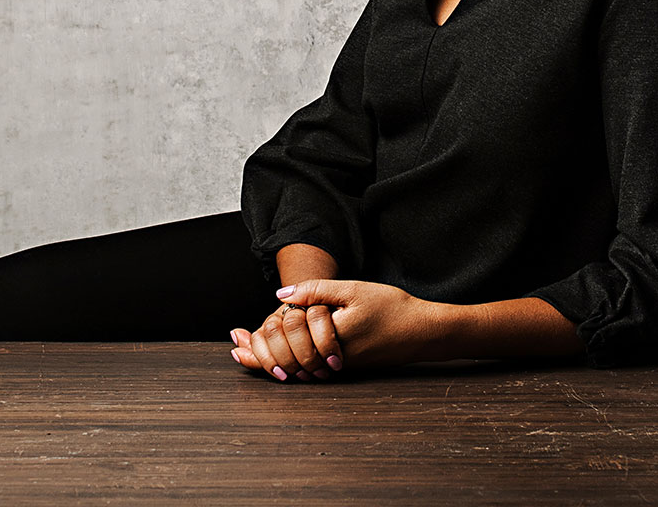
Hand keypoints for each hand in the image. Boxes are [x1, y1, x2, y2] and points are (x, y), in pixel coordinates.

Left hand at [233, 280, 439, 379]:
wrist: (421, 332)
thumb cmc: (390, 308)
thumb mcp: (353, 290)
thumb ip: (316, 291)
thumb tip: (281, 295)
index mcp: (329, 338)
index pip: (286, 345)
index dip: (259, 344)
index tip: (237, 340)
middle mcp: (330, 359)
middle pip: (286, 362)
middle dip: (259, 355)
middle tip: (236, 347)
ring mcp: (338, 366)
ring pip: (297, 367)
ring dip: (273, 359)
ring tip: (248, 351)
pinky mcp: (345, 367)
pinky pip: (311, 366)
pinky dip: (292, 359)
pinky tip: (282, 351)